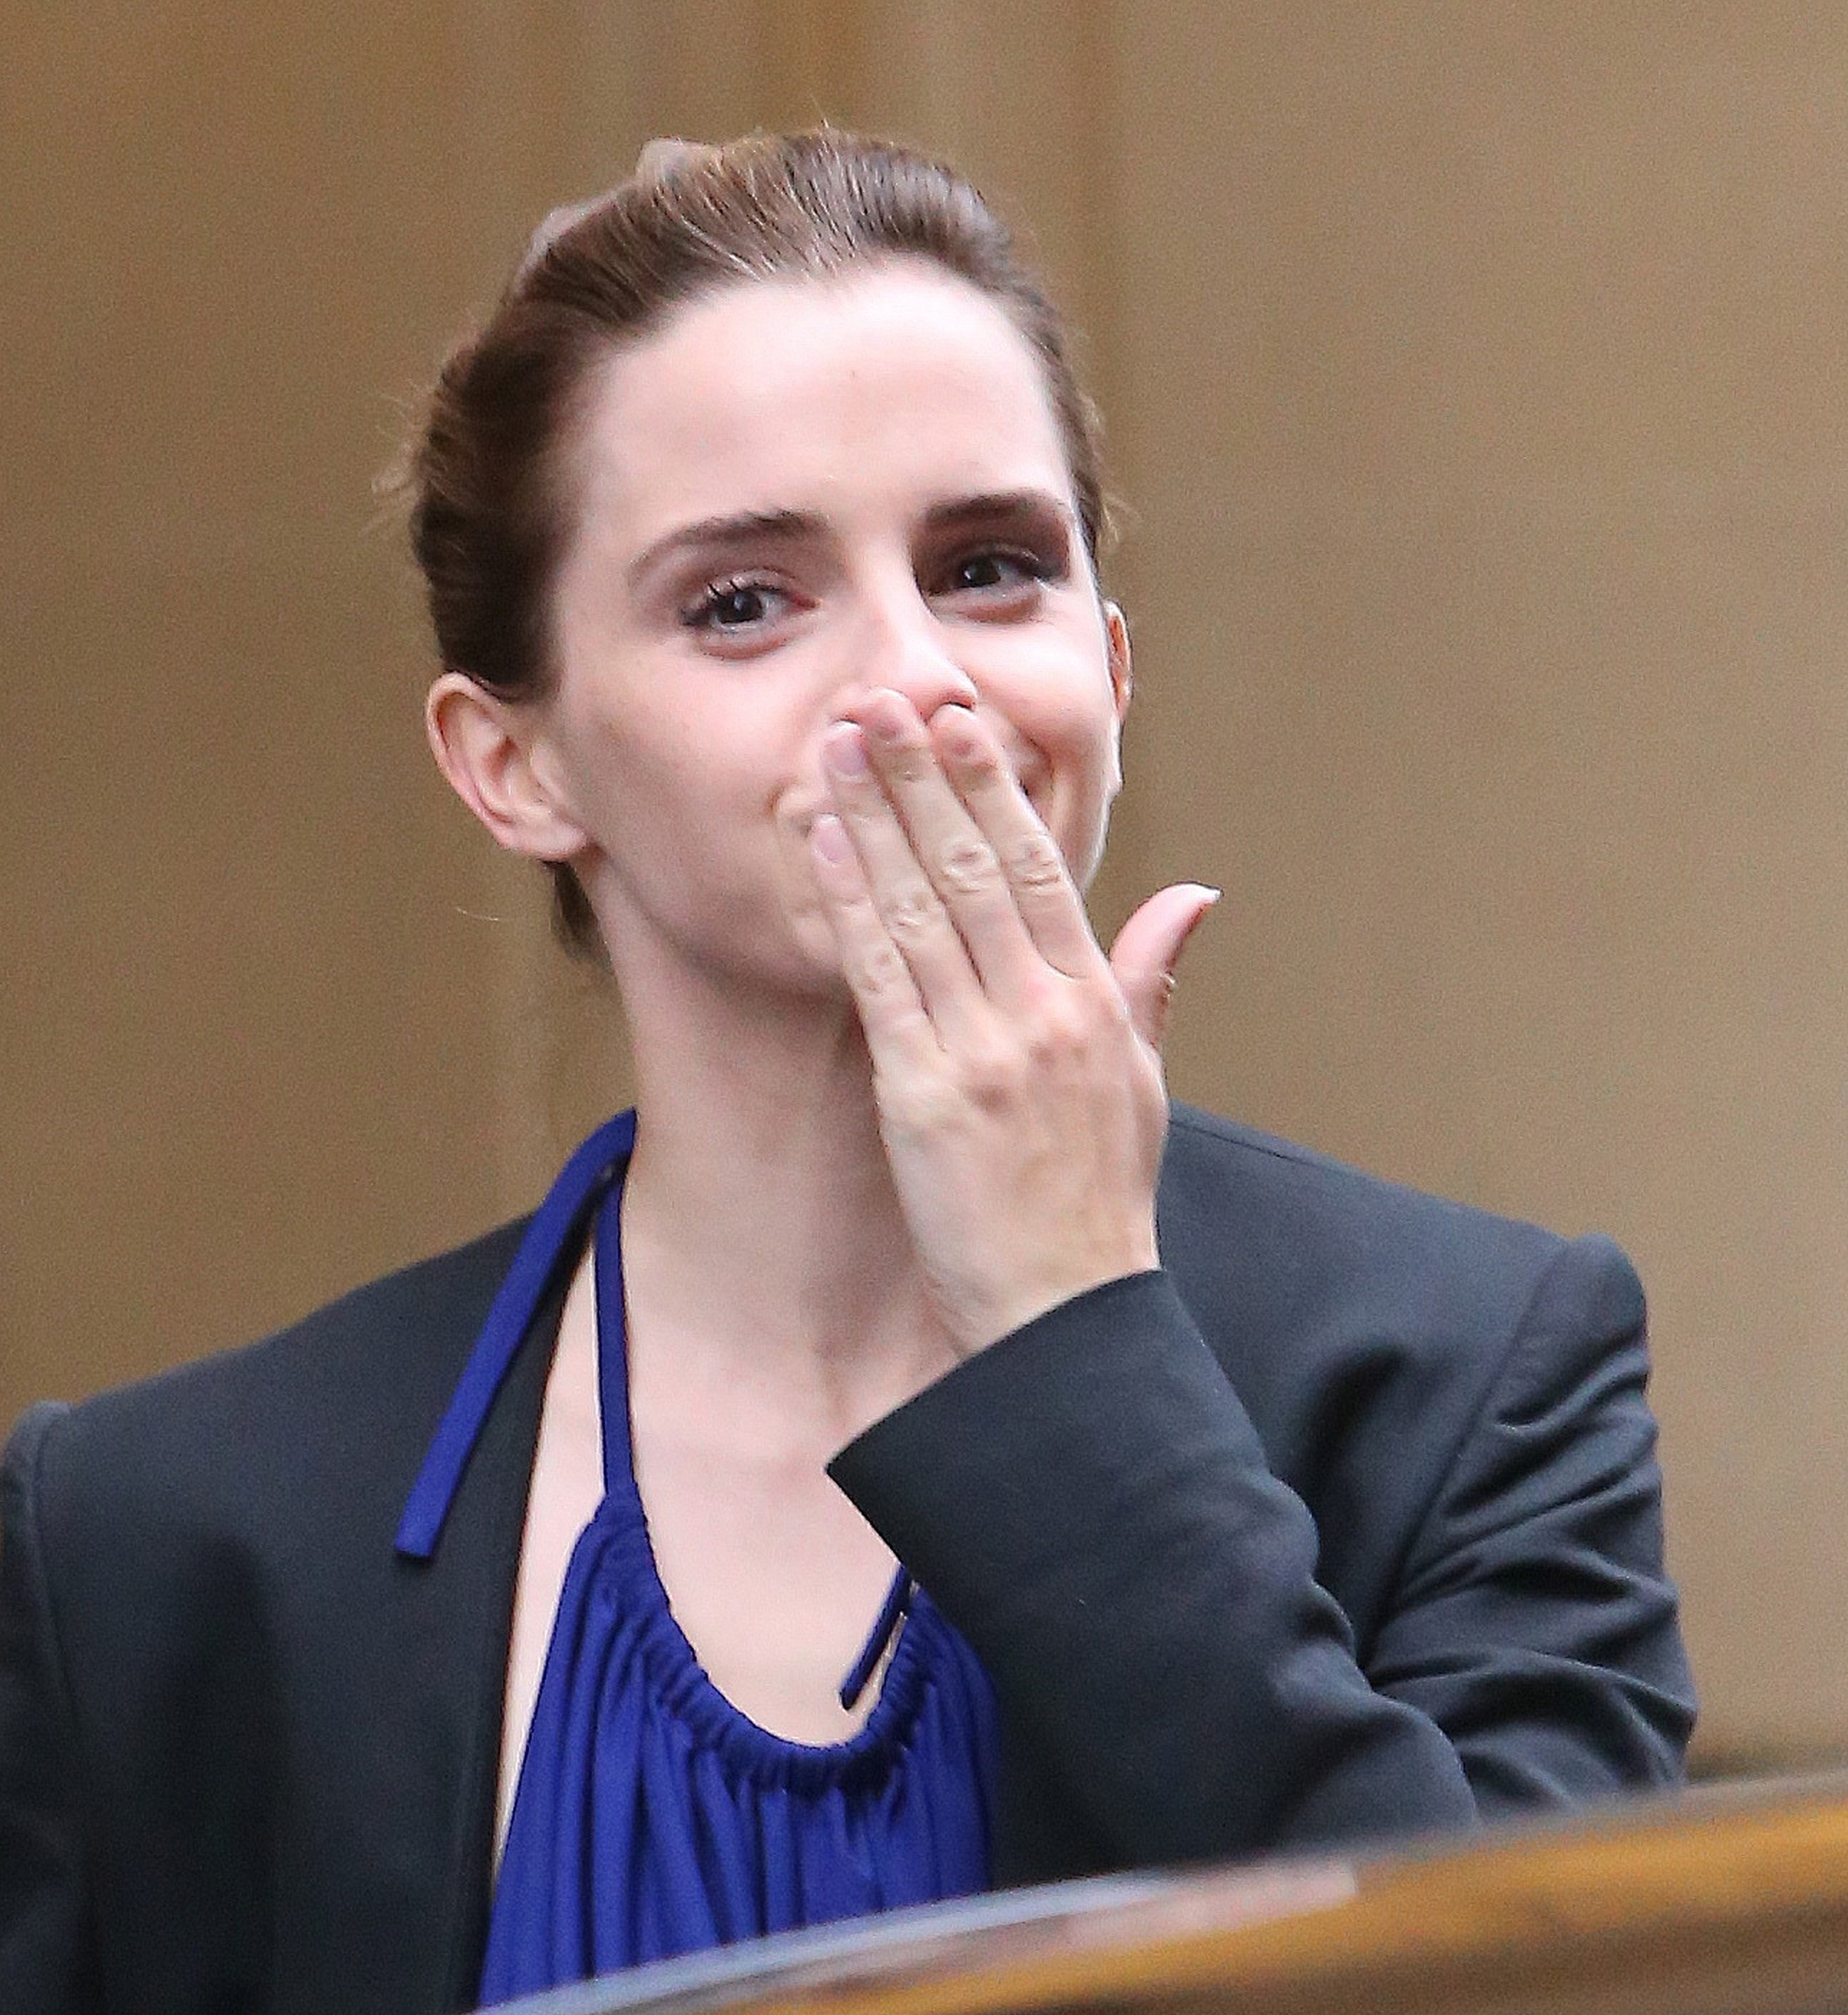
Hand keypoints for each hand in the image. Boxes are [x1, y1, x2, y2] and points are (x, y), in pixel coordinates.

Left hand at [805, 690, 1217, 1357]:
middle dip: (925, 775)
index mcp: (1095, 1006)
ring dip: (877, 816)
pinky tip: (821, 843)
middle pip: (978, 867)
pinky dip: (849, 903)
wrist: (1065, 1317)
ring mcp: (983, 1051)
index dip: (994, 788)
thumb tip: (1193, 896)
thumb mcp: (1143, 1089)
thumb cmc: (1098, 1210)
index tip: (959, 720)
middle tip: (883, 697)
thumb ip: (1153, 983)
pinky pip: (880, 978)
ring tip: (841, 743)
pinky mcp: (924, 1096)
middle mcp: (1043, 1015)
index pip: (1042, 869)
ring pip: (924, 905)